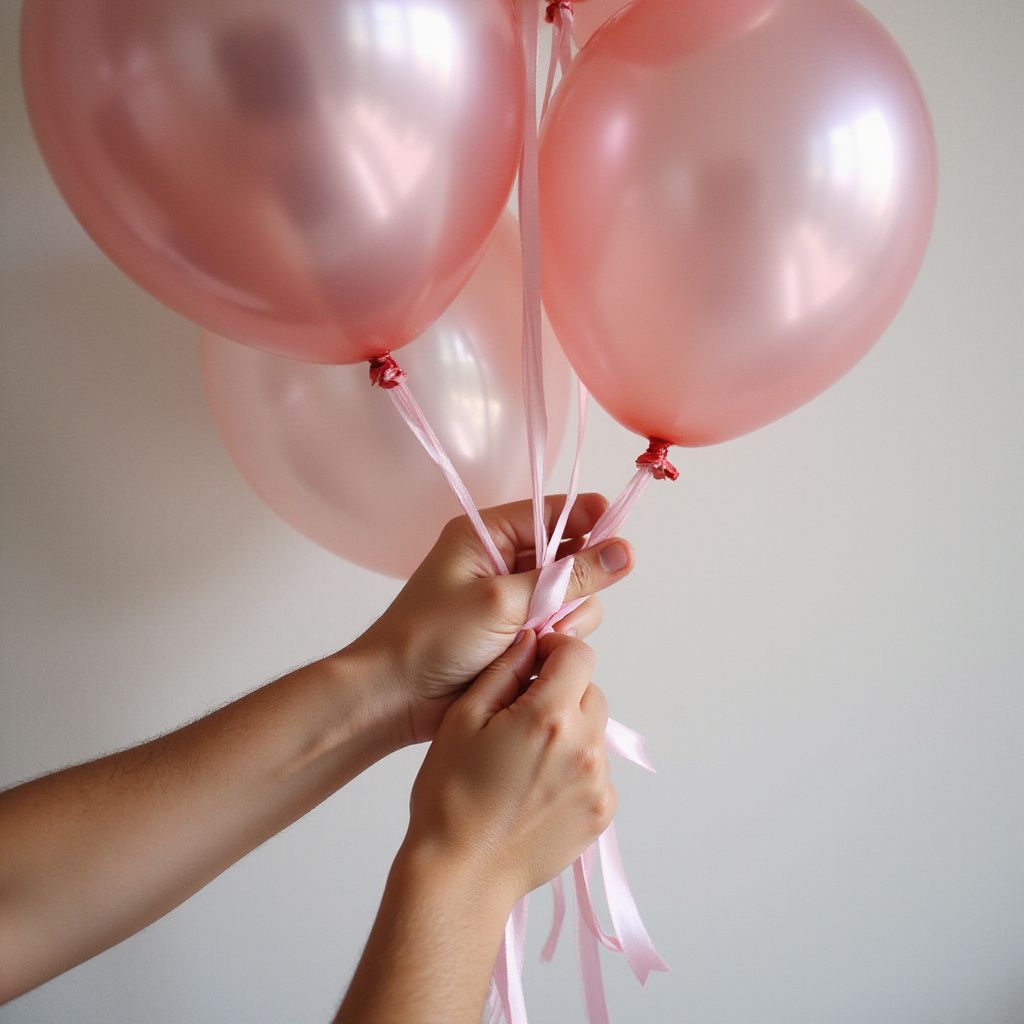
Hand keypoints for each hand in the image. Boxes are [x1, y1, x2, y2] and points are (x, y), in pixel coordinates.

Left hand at [348, 494, 634, 745]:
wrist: (393, 698)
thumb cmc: (433, 638)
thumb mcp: (504, 601)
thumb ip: (568, 578)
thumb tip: (626, 552)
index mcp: (487, 534)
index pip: (554, 511)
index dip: (590, 521)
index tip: (620, 542)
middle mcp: (502, 560)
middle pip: (571, 556)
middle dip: (575, 585)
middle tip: (557, 613)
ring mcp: (512, 599)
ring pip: (572, 597)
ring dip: (567, 619)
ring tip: (538, 642)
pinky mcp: (517, 634)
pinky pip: (560, 628)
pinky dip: (557, 642)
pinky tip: (536, 659)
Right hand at [402, 631, 613, 904]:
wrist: (462, 873)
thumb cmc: (451, 796)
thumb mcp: (463, 719)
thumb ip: (503, 672)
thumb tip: (530, 644)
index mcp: (550, 716)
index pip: (578, 655)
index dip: (554, 649)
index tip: (533, 663)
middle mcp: (586, 747)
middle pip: (590, 692)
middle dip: (562, 691)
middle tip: (521, 714)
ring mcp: (598, 784)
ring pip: (594, 733)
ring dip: (569, 731)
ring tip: (525, 758)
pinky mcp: (601, 814)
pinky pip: (596, 772)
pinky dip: (575, 768)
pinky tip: (536, 787)